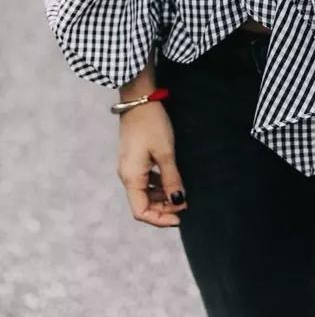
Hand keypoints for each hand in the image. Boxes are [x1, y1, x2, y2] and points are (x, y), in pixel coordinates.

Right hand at [117, 101, 187, 227]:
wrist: (139, 100)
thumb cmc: (151, 125)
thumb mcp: (165, 153)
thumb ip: (171, 179)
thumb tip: (178, 201)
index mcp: (130, 177)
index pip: (141, 211)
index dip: (159, 219)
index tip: (179, 217)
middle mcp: (126, 175)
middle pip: (142, 203)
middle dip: (163, 208)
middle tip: (184, 205)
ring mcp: (129, 166)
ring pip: (144, 192)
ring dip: (161, 196)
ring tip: (180, 194)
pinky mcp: (134, 158)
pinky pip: (144, 179)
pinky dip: (158, 184)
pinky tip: (172, 180)